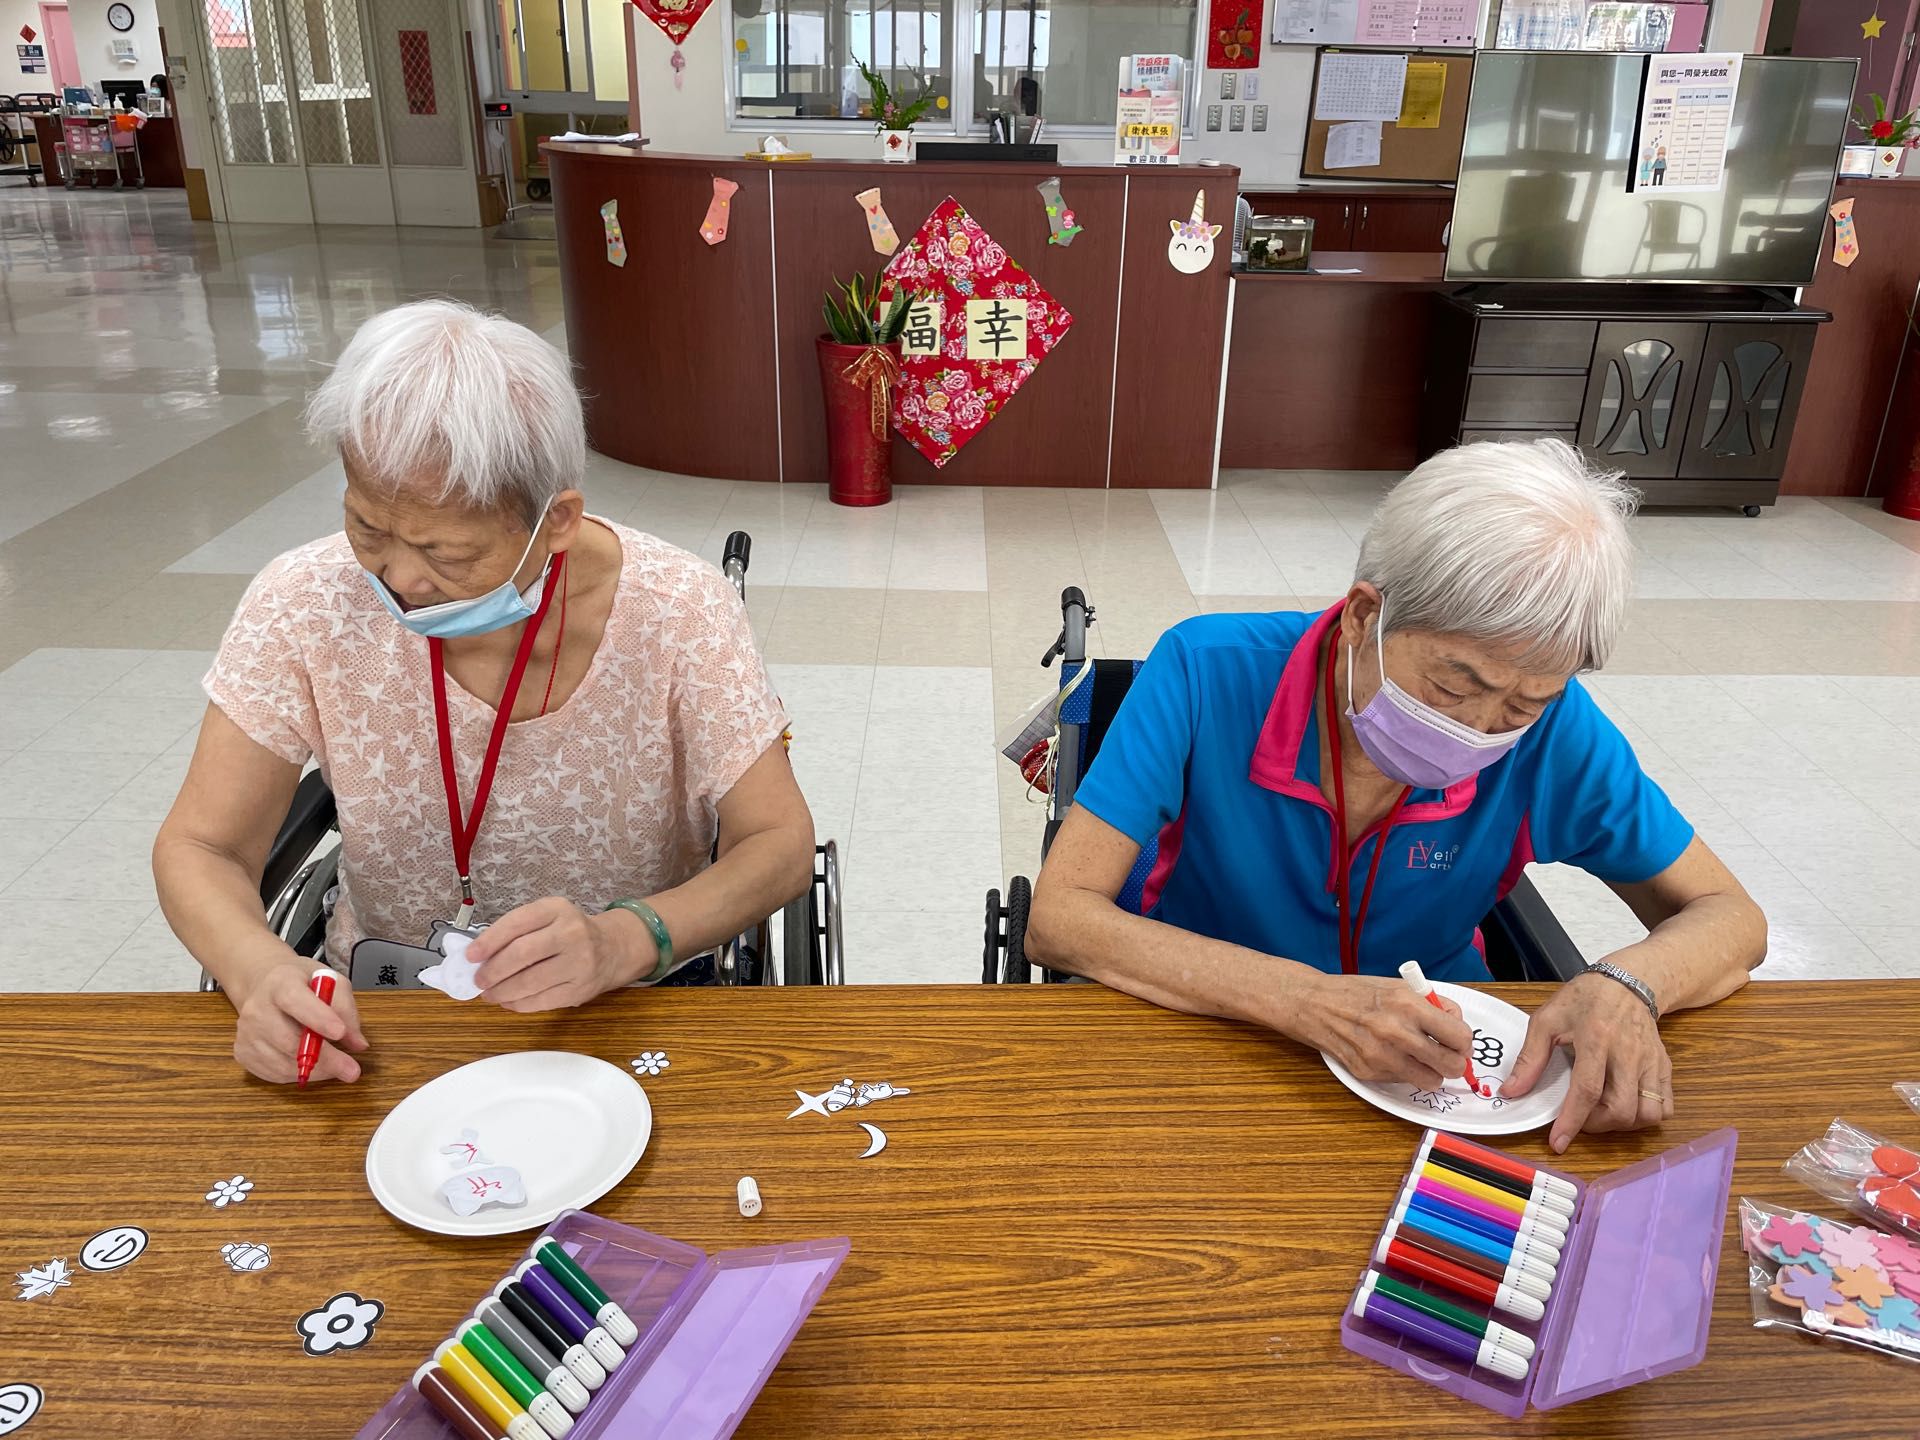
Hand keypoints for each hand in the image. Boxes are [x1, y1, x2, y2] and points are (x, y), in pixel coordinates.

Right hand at [231, 955, 368, 1084]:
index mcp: (280, 983)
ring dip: (315, 1071)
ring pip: (282, 1062)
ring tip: (337, 1067)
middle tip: (351, 1070)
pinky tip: (312, 1065)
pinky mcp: (243, 1052)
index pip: (295, 1001)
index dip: (318, 1018)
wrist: (264, 985)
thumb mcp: (330, 980)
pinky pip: (273, 1073)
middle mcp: (257, 1008)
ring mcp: (246, 1032)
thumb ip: (346, 1008)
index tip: (340, 1033)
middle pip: (288, 1039)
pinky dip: (298, 1075)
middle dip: (325, 1058)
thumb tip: (357, 1043)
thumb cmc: (301, 983)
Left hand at [466, 897, 634, 1011]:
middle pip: (522, 953)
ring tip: (489, 993)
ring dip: (502, 991)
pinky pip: (542, 1001)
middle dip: (493, 970)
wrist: (612, 949)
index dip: (489, 941)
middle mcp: (571, 933)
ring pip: (530, 981)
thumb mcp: (547, 918)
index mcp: (557, 909)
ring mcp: (579, 962)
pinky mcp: (580, 989)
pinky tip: (508, 1001)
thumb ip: (515, 931)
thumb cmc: (569, 932)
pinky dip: (518, 1004)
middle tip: (478, 980)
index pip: (517, 923)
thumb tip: (478, 957)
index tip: (470, 956)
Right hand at [1295, 974, 1473, 1090]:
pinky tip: (1391, 1055)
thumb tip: (1457, 1025)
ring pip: (1431, 1081)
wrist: (1314, 1004)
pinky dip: (1404, 1072)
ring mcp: (1381, 1056)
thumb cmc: (1357, 992)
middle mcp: (1397, 1033)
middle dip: (1454, 1062)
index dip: (1464, 1041)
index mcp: (1408, 1005)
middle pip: (1451, 1065)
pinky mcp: (1368, 1072)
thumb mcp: (1399, 986)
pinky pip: (1403, 1081)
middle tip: (1447, 1054)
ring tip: (1420, 1058)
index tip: (1459, 1041)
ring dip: (1431, 1072)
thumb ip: (1432, 1005)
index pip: (1460, 1036)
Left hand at [1504, 968, 1671, 1153]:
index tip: (1558, 1142)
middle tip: (1580, 1119)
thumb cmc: (1584, 1000)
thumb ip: (1529, 1058)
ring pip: (1648, 1113)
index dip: (1572, 1121)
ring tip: (1602, 1112)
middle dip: (1597, 1126)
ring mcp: (1651, 1062)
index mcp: (1596, 1039)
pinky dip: (1645, 1116)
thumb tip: (1513, 1091)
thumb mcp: (1547, 1020)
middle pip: (1622, 1109)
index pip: (1587, 1090)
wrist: (1627, 983)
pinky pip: (1665, 1107)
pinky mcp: (1664, 1068)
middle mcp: (1628, 1053)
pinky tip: (1625, 1105)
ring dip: (1623, 1124)